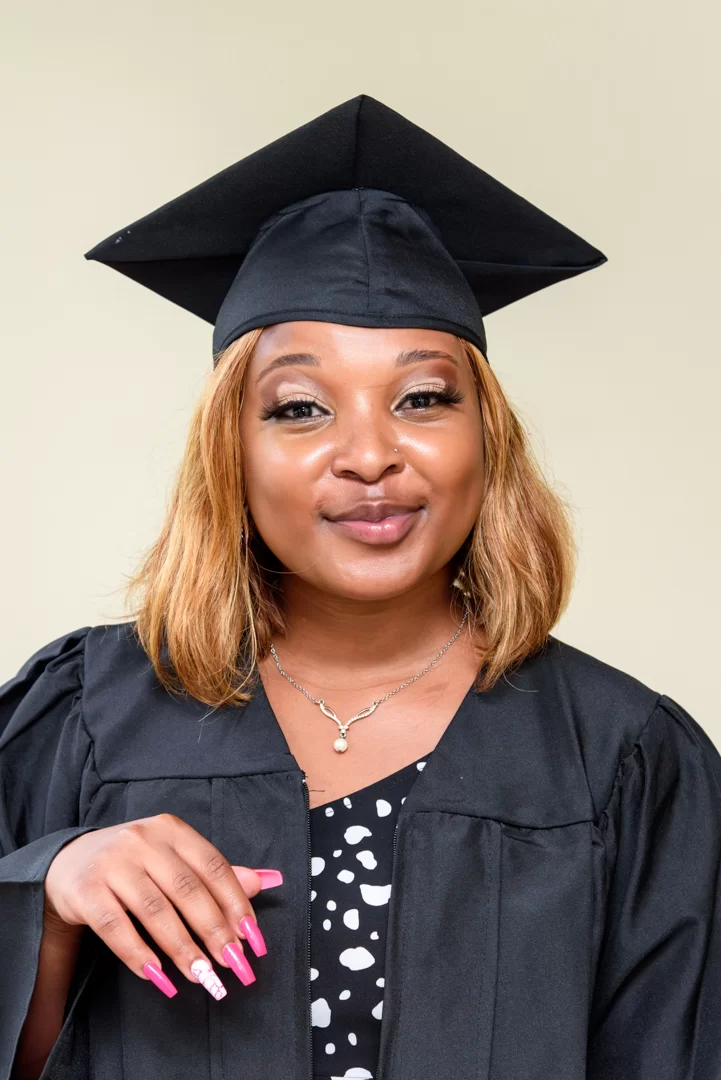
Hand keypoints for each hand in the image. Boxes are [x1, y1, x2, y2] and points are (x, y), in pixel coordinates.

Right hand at [44, 813, 280, 999]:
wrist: (68, 862)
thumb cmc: (134, 863)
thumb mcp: (175, 857)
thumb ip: (216, 873)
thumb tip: (265, 882)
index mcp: (172, 830)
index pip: (213, 867)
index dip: (236, 904)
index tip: (253, 939)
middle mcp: (143, 841)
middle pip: (187, 890)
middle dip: (215, 931)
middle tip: (233, 964)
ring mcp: (113, 864)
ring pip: (155, 911)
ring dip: (182, 949)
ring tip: (202, 976)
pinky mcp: (86, 891)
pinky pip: (116, 927)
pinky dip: (139, 954)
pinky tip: (158, 975)